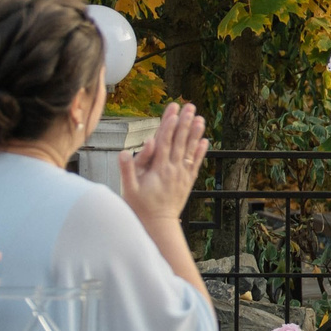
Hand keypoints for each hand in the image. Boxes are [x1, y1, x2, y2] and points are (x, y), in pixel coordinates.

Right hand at [121, 101, 208, 222]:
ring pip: (189, 150)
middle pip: (179, 142)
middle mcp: (172, 169)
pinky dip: (200, 152)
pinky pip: (195, 164)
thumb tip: (125, 151)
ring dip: (195, 134)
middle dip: (184, 123)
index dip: (169, 125)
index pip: (164, 142)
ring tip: (201, 119)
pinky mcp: (187, 181)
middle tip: (190, 106)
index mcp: (158, 169)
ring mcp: (181, 175)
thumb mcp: (128, 189)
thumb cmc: (140, 206)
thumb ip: (127, 169)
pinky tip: (205, 141)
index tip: (173, 111)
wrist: (158, 224)